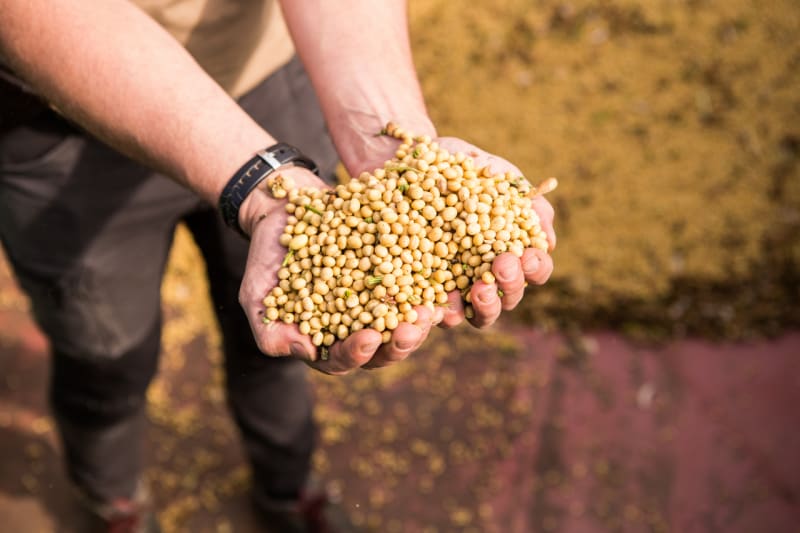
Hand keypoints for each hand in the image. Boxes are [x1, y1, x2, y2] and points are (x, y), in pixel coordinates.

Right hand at [237, 167, 435, 374]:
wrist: (286, 210)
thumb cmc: (267, 258)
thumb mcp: (257, 295)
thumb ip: (271, 331)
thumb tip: (305, 351)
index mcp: (327, 341)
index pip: (344, 358)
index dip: (357, 352)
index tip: (368, 338)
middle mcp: (359, 326)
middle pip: (385, 348)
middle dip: (400, 342)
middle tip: (411, 328)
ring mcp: (381, 301)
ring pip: (406, 320)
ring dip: (420, 320)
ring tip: (430, 308)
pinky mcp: (397, 272)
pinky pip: (417, 283)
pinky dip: (428, 285)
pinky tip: (438, 278)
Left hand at [433, 137, 555, 329]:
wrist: (407, 160)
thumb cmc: (457, 165)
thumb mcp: (492, 171)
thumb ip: (522, 199)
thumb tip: (548, 238)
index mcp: (508, 248)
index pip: (533, 269)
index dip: (535, 267)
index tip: (526, 254)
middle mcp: (484, 274)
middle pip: (508, 297)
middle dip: (510, 286)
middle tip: (502, 267)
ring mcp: (452, 287)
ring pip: (476, 314)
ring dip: (484, 307)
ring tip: (478, 291)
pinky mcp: (419, 291)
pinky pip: (431, 313)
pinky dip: (437, 314)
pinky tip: (437, 307)